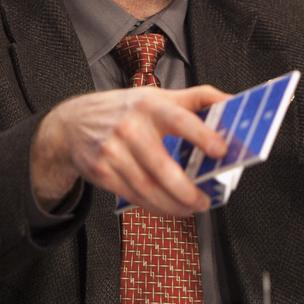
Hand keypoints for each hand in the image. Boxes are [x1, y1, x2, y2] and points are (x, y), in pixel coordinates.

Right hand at [31, 85, 229, 216]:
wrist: (72, 123)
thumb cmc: (124, 109)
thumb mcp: (157, 95)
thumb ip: (197, 98)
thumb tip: (232, 102)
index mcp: (150, 105)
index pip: (181, 119)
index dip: (202, 135)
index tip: (221, 150)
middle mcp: (130, 127)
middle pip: (163, 167)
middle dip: (187, 191)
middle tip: (205, 200)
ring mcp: (113, 151)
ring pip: (149, 189)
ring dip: (174, 205)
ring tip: (192, 207)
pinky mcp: (102, 172)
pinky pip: (134, 196)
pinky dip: (155, 207)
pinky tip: (169, 208)